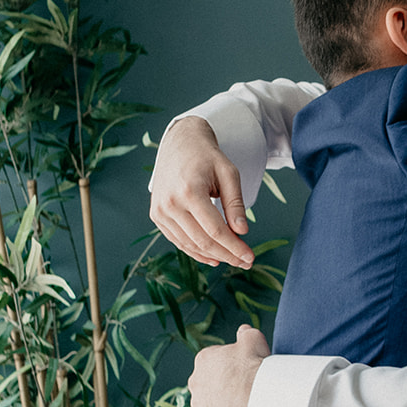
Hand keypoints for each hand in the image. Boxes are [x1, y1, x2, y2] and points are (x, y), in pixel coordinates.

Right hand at [149, 117, 254, 267]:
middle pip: (202, 241)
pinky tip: (213, 257)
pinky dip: (196, 251)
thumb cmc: (207, 158)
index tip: (250, 257)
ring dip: (213, 256)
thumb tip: (242, 232)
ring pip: (189, 244)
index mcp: (190, 191)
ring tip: (234, 260)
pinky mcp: (156, 215)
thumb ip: (235, 204)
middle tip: (246, 262)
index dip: (234, 247)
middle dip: (227, 255)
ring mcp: (160, 211)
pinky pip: (178, 240)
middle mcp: (170, 203)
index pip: (216, 230)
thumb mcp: (229, 174)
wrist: (180, 144)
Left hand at [189, 325, 270, 406]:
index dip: (231, 368)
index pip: (214, 364)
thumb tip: (244, 330)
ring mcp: (199, 404)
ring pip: (210, 406)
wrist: (257, 395)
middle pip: (209, 385)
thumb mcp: (253, 340)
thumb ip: (246, 334)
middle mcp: (195, 381)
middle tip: (243, 390)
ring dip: (222, 406)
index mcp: (203, 359)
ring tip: (242, 406)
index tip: (244, 373)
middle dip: (223, 388)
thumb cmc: (254, 365)